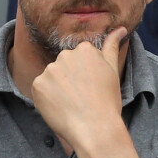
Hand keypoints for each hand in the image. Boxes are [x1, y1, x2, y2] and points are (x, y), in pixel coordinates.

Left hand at [31, 26, 127, 153]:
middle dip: (69, 79)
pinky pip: (40, 89)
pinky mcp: (37, 84)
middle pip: (63, 66)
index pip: (79, 59)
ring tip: (71, 104)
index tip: (90, 87)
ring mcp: (50, 70)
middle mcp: (65, 55)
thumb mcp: (112, 71)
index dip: (84, 75)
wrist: (94, 129)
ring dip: (57, 89)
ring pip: (51, 78)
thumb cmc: (107, 102)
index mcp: (84, 49)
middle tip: (81, 97)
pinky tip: (59, 108)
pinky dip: (46, 98)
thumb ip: (112, 46)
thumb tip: (120, 28)